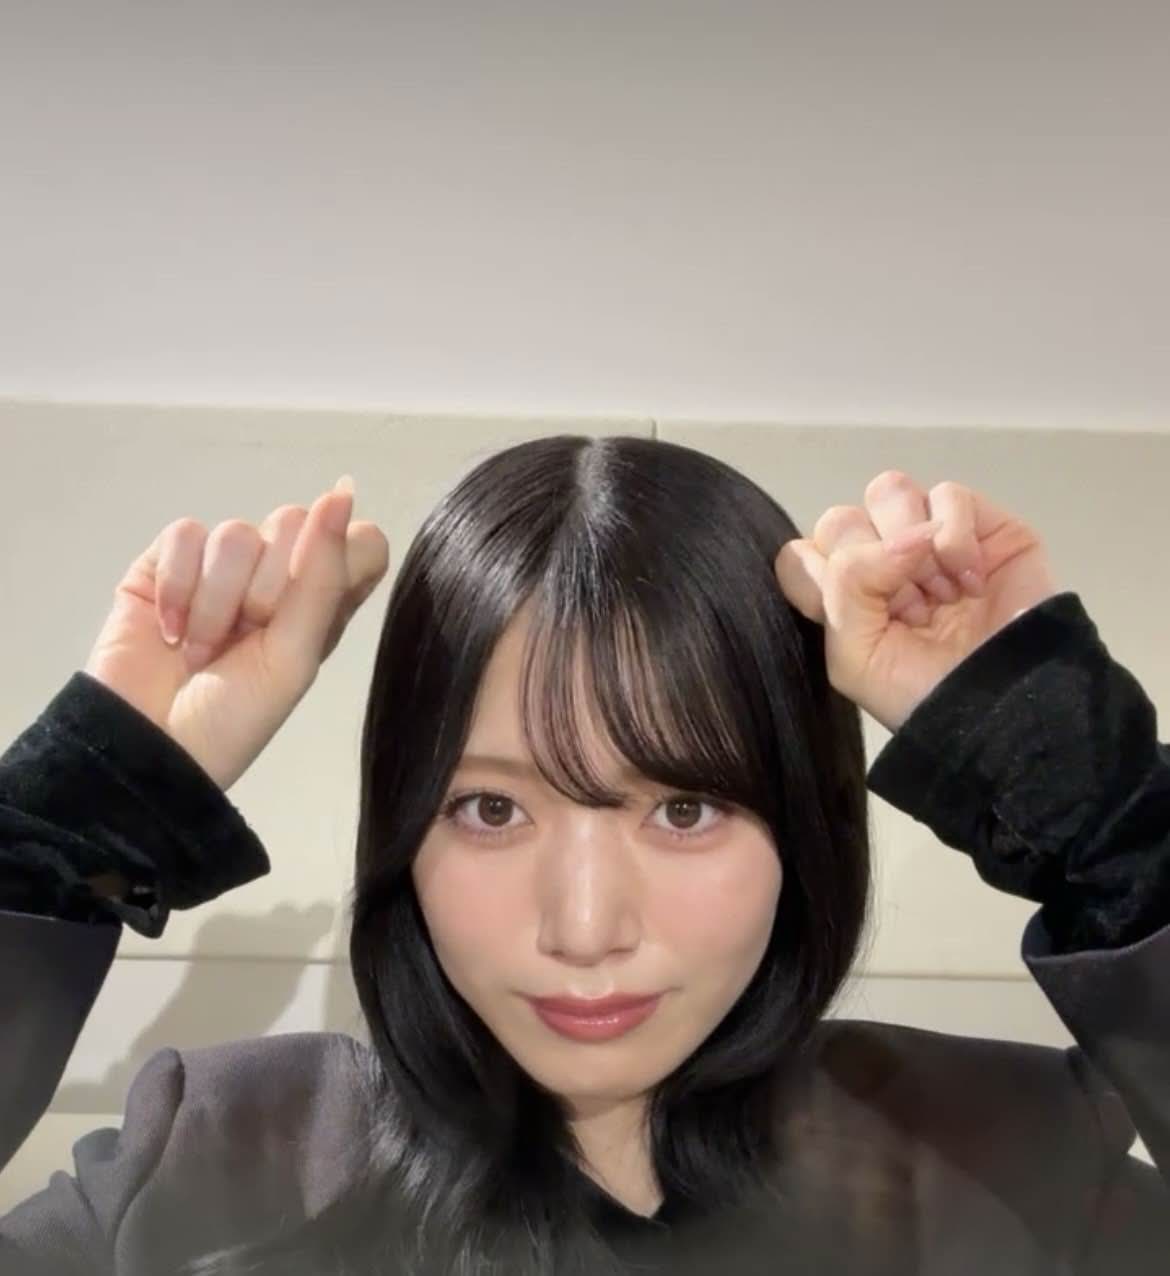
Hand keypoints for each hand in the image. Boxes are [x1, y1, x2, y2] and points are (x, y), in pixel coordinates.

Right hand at [83, 477, 389, 791]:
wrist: (147, 749)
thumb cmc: (234, 717)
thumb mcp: (295, 656)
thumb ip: (323, 576)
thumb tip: (342, 492)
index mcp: (324, 603)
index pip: (362, 541)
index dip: (341, 554)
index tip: (315, 595)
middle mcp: (277, 577)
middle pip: (294, 523)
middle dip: (268, 590)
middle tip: (247, 640)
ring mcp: (221, 567)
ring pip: (237, 534)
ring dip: (218, 603)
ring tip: (202, 651)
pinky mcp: (166, 562)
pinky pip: (185, 535)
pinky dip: (178, 587)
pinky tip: (170, 631)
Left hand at [773, 470, 1058, 732]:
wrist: (1006, 710)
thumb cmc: (924, 694)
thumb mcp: (855, 657)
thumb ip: (847, 584)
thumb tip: (906, 536)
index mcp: (841, 600)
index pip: (799, 555)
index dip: (822, 578)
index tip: (856, 618)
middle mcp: (878, 565)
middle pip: (840, 520)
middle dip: (872, 566)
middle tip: (910, 612)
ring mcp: (928, 541)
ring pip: (889, 491)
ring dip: (912, 547)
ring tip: (942, 596)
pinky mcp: (983, 526)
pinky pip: (948, 495)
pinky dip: (956, 537)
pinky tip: (972, 581)